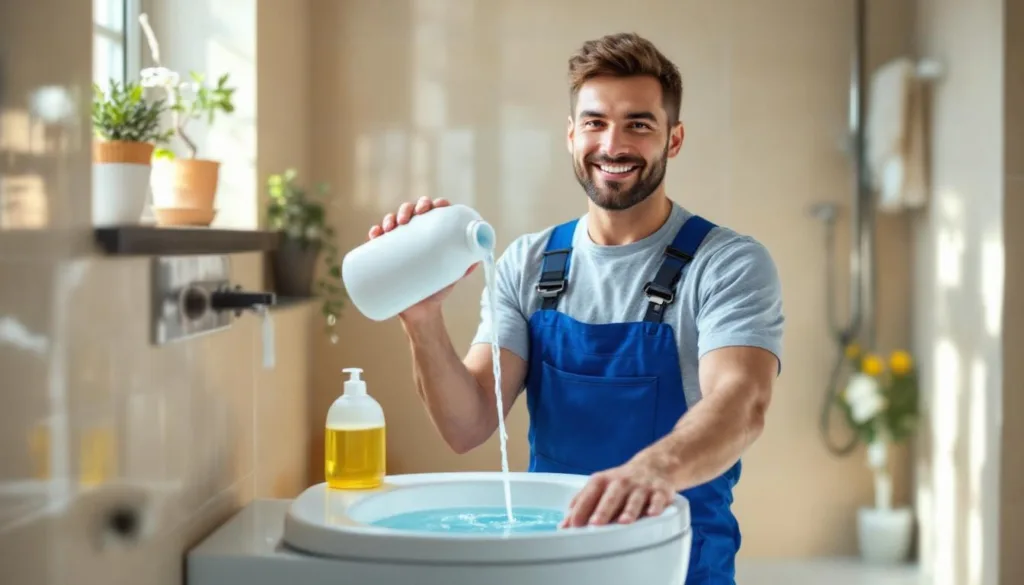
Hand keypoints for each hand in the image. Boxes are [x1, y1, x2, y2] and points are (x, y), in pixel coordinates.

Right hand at [367, 196, 476, 322]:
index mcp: (432, 233)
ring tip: (390, 227)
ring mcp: (399, 244)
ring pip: (392, 222)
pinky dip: (375, 233)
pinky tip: (375, 233)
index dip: (432, 204)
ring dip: (390, 217)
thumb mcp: (452, 276)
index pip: (433, 211)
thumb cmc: (438, 289)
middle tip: (406, 220)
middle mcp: (414, 235)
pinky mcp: (385, 256)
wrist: (421, 312)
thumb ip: (464, 268)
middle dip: (407, 208)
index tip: (430, 209)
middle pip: (411, 212)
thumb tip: (479, 258)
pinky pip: (377, 241)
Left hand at [560, 458, 674, 527]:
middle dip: (603, 509)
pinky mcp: (660, 491)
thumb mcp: (601, 487)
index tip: (573, 524)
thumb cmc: (622, 482)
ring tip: (623, 522)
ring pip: (635, 498)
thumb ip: (582, 504)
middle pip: (612, 495)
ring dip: (629, 510)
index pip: (590, 492)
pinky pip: (658, 498)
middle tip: (595, 524)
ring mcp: (642, 486)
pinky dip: (656, 506)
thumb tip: (565, 524)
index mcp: (604, 481)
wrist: (655, 466)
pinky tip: (652, 514)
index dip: (581, 507)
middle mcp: (622, 482)